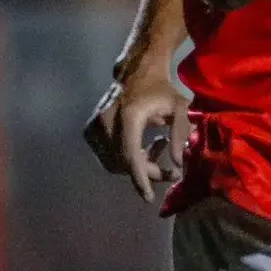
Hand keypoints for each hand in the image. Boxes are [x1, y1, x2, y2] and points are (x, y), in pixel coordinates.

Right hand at [82, 61, 190, 202]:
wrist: (136, 72)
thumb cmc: (161, 90)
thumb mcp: (180, 107)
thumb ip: (180, 133)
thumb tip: (177, 164)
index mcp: (128, 117)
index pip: (131, 156)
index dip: (140, 179)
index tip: (149, 197)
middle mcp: (106, 123)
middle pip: (124, 163)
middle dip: (147, 172)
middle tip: (171, 171)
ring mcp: (95, 127)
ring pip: (114, 163)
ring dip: (137, 166)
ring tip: (157, 149)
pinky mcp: (90, 130)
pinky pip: (107, 156)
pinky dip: (124, 159)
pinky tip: (142, 146)